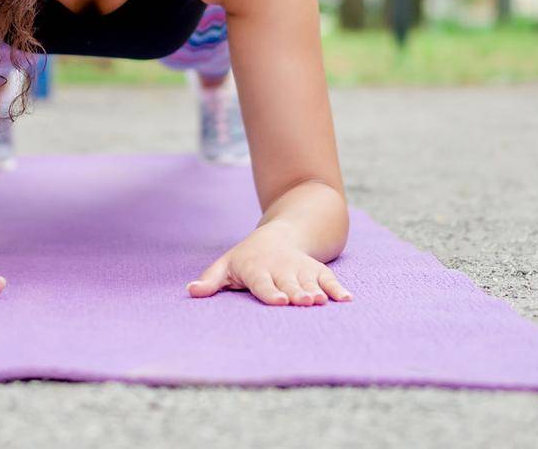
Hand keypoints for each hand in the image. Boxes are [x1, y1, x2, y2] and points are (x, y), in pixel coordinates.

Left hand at [186, 222, 352, 305]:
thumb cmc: (248, 258)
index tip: (279, 301)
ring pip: (309, 281)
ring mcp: (300, 269)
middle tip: (302, 302)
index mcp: (257, 269)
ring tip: (321, 301)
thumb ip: (211, 280)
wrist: (281, 234)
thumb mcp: (226, 265)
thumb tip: (191, 292)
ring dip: (317, 291)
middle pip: (289, 282)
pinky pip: (328, 278)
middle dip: (296, 292)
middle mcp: (281, 268)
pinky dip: (338, 288)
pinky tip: (347, 300)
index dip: (270, 292)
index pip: (263, 282)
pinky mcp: (316, 270)